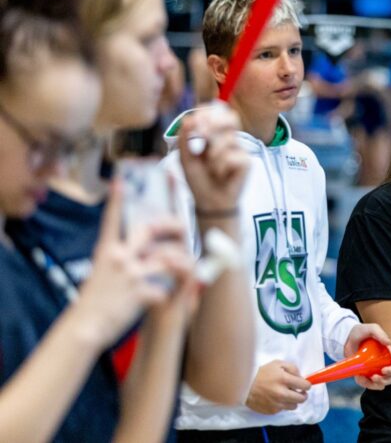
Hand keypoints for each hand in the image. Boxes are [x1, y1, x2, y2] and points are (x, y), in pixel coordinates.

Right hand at [74, 181, 191, 346]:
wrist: (84, 328)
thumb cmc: (92, 302)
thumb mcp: (99, 272)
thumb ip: (116, 257)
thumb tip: (128, 248)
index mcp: (107, 251)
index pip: (112, 220)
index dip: (116, 199)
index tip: (120, 181)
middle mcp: (119, 258)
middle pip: (149, 229)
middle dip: (169, 225)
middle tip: (182, 226)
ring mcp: (130, 274)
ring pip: (166, 258)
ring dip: (181, 262)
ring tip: (188, 267)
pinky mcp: (139, 292)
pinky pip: (166, 287)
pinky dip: (172, 293)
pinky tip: (173, 298)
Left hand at [178, 103, 248, 212]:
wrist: (208, 202)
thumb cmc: (199, 180)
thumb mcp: (186, 157)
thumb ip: (185, 137)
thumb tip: (189, 118)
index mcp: (217, 136)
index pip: (219, 115)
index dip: (210, 112)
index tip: (196, 119)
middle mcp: (231, 141)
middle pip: (231, 118)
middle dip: (214, 124)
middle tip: (201, 134)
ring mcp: (240, 151)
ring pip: (229, 139)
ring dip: (214, 153)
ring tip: (211, 167)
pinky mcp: (246, 163)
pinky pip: (232, 157)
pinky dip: (221, 166)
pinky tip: (221, 175)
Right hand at [245, 361, 310, 414]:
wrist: (244, 385)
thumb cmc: (262, 373)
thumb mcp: (278, 364)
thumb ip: (292, 368)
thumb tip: (301, 377)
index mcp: (284, 379)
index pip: (304, 385)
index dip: (307, 385)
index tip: (305, 384)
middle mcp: (282, 393)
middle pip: (302, 398)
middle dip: (303, 394)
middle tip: (299, 391)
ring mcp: (277, 404)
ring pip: (294, 406)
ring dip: (293, 401)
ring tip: (287, 395)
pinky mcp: (272, 411)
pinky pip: (283, 409)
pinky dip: (283, 404)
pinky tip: (276, 399)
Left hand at [343, 323, 390, 389]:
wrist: (346, 338)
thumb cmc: (361, 332)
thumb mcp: (371, 329)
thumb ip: (380, 333)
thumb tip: (389, 343)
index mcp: (388, 354)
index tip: (383, 370)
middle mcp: (383, 364)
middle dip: (385, 381)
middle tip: (375, 377)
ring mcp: (374, 370)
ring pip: (381, 384)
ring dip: (375, 385)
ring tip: (365, 378)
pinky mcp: (365, 375)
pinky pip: (368, 384)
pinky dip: (364, 384)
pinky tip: (359, 377)